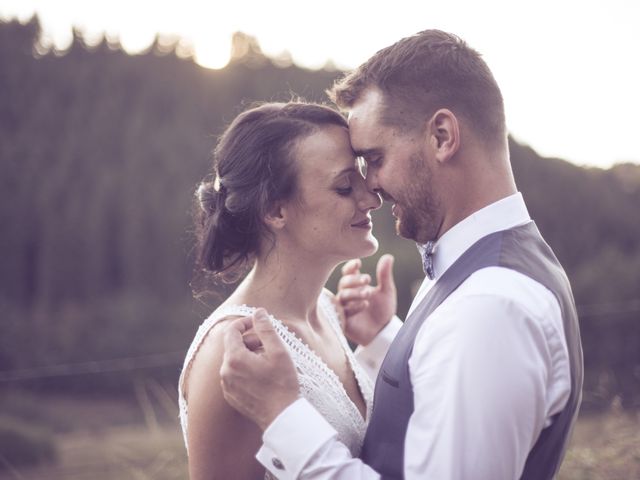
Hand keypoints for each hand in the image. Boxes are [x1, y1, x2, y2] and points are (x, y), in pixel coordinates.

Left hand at [220, 308, 299, 430]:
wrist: (281, 417)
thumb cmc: (282, 383)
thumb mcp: (278, 352)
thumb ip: (266, 329)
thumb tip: (258, 312)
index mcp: (234, 358)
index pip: (232, 331)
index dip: (245, 322)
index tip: (258, 322)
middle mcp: (225, 372)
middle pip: (233, 345)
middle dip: (250, 340)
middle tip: (269, 344)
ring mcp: (227, 385)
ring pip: (233, 361)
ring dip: (248, 355)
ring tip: (268, 361)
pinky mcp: (231, 396)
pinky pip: (234, 375)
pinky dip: (245, 369)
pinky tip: (262, 375)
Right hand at [336, 254, 396, 345]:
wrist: (383, 332)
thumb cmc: (383, 310)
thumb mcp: (387, 291)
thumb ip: (385, 275)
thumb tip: (388, 257)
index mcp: (356, 284)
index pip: (348, 272)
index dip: (350, 266)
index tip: (358, 263)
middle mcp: (347, 294)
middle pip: (344, 283)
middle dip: (354, 280)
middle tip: (367, 279)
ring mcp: (344, 307)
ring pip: (342, 296)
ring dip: (355, 293)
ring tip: (368, 293)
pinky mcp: (343, 320)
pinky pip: (343, 311)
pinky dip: (354, 307)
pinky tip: (365, 305)